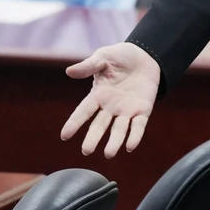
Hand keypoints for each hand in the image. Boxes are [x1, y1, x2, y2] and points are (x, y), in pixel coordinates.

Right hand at [60, 42, 159, 157]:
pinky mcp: (143, 110)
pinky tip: (130, 147)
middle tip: (86, 151)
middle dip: (93, 138)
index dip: (74, 123)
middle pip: (99, 125)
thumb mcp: (103, 58)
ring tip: (109, 154)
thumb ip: (88, 66)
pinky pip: (138, 125)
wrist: (145, 55)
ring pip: (119, 129)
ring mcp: (126, 110)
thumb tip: (69, 71)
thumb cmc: (120, 56)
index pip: (84, 111)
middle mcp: (110, 106)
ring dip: (115, 142)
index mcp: (98, 95)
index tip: (64, 136)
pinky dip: (135, 136)